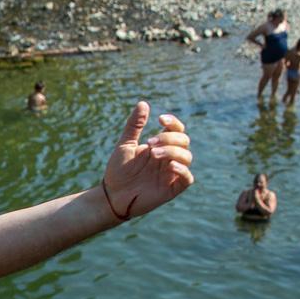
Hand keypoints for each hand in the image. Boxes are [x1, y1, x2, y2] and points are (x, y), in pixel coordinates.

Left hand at [101, 101, 193, 221]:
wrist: (112, 195)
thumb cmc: (118, 171)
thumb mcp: (125, 145)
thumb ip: (134, 126)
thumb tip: (143, 103)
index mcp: (160, 146)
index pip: (176, 130)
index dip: (173, 122)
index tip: (160, 119)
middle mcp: (169, 158)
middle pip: (184, 141)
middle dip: (169, 138)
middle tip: (150, 143)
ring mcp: (171, 173)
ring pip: (187, 156)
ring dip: (173, 151)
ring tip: (154, 154)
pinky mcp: (172, 188)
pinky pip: (187, 178)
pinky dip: (182, 169)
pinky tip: (169, 165)